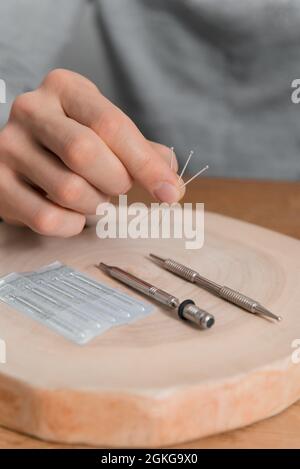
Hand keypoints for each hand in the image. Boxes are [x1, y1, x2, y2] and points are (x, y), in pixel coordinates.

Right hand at [0, 69, 180, 236]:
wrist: (21, 154)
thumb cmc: (70, 141)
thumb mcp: (103, 131)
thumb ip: (139, 151)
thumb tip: (171, 182)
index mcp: (65, 88)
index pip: (111, 124)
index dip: (146, 164)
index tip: (171, 192)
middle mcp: (31, 110)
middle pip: (85, 154)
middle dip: (115, 182)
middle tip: (118, 186)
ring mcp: (8, 146)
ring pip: (68, 190)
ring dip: (94, 205)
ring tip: (92, 197)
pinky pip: (47, 218)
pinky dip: (72, 225)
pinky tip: (72, 214)